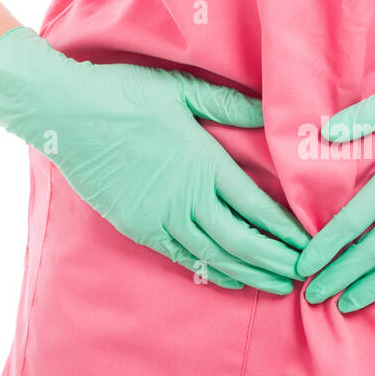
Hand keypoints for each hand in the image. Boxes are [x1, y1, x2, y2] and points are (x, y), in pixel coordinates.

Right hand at [0, 27, 308, 293]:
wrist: (65, 114)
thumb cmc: (123, 94)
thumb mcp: (181, 90)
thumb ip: (228, 104)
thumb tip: (268, 110)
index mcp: (204, 164)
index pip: (256, 207)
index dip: (285, 231)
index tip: (309, 244)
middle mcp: (186, 197)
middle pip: (241, 240)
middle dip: (275, 261)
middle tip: (304, 276)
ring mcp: (161, 217)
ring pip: (215, 255)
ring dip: (249, 273)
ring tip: (278, 286)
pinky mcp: (139, 227)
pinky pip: (182, 258)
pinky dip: (211, 271)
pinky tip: (231, 279)